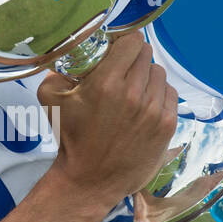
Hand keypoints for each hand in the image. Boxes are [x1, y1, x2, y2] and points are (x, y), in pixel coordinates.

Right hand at [37, 30, 179, 218]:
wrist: (90, 180)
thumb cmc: (71, 138)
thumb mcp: (52, 100)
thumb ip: (57, 70)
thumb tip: (69, 50)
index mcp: (106, 83)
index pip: (132, 41)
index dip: (123, 44)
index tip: (116, 53)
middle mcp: (133, 93)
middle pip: (146, 55)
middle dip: (133, 61)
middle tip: (122, 74)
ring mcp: (153, 110)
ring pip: (159, 73)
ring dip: (147, 78)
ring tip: (133, 92)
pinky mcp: (166, 124)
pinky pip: (170, 93)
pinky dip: (158, 95)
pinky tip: (144, 106)